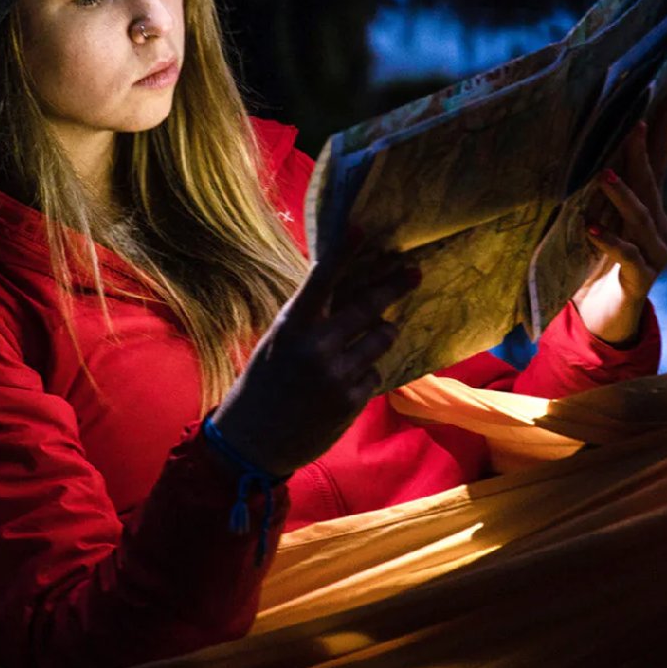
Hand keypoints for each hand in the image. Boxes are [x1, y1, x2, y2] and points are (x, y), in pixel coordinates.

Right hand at [211, 253, 419, 478]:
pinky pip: (375, 373)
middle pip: (367, 306)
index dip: (343, 252)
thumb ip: (310, 315)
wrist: (254, 439)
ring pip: (380, 338)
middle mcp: (315, 345)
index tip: (363, 228)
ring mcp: (335, 374)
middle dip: (393, 286)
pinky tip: (347, 381)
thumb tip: (346, 286)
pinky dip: (367, 372)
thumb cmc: (266, 380)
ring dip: (382, 333)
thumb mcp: (279, 339)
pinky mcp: (351, 400)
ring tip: (374, 334)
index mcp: (292, 324)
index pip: (321, 279)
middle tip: (413, 272)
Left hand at [572, 85, 666, 344]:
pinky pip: (626, 256)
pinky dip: (609, 241)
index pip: (659, 159)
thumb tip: (574, 144)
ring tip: (604, 174)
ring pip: (641, 218)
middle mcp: (658, 226)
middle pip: (652, 182)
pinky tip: (590, 229)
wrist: (604, 316)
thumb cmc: (596, 261)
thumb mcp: (594, 218)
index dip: (665, 126)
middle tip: (633, 124)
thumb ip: (593, 189)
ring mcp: (653, 253)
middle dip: (641, 152)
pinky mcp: (639, 279)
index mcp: (649, 207)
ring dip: (623, 194)